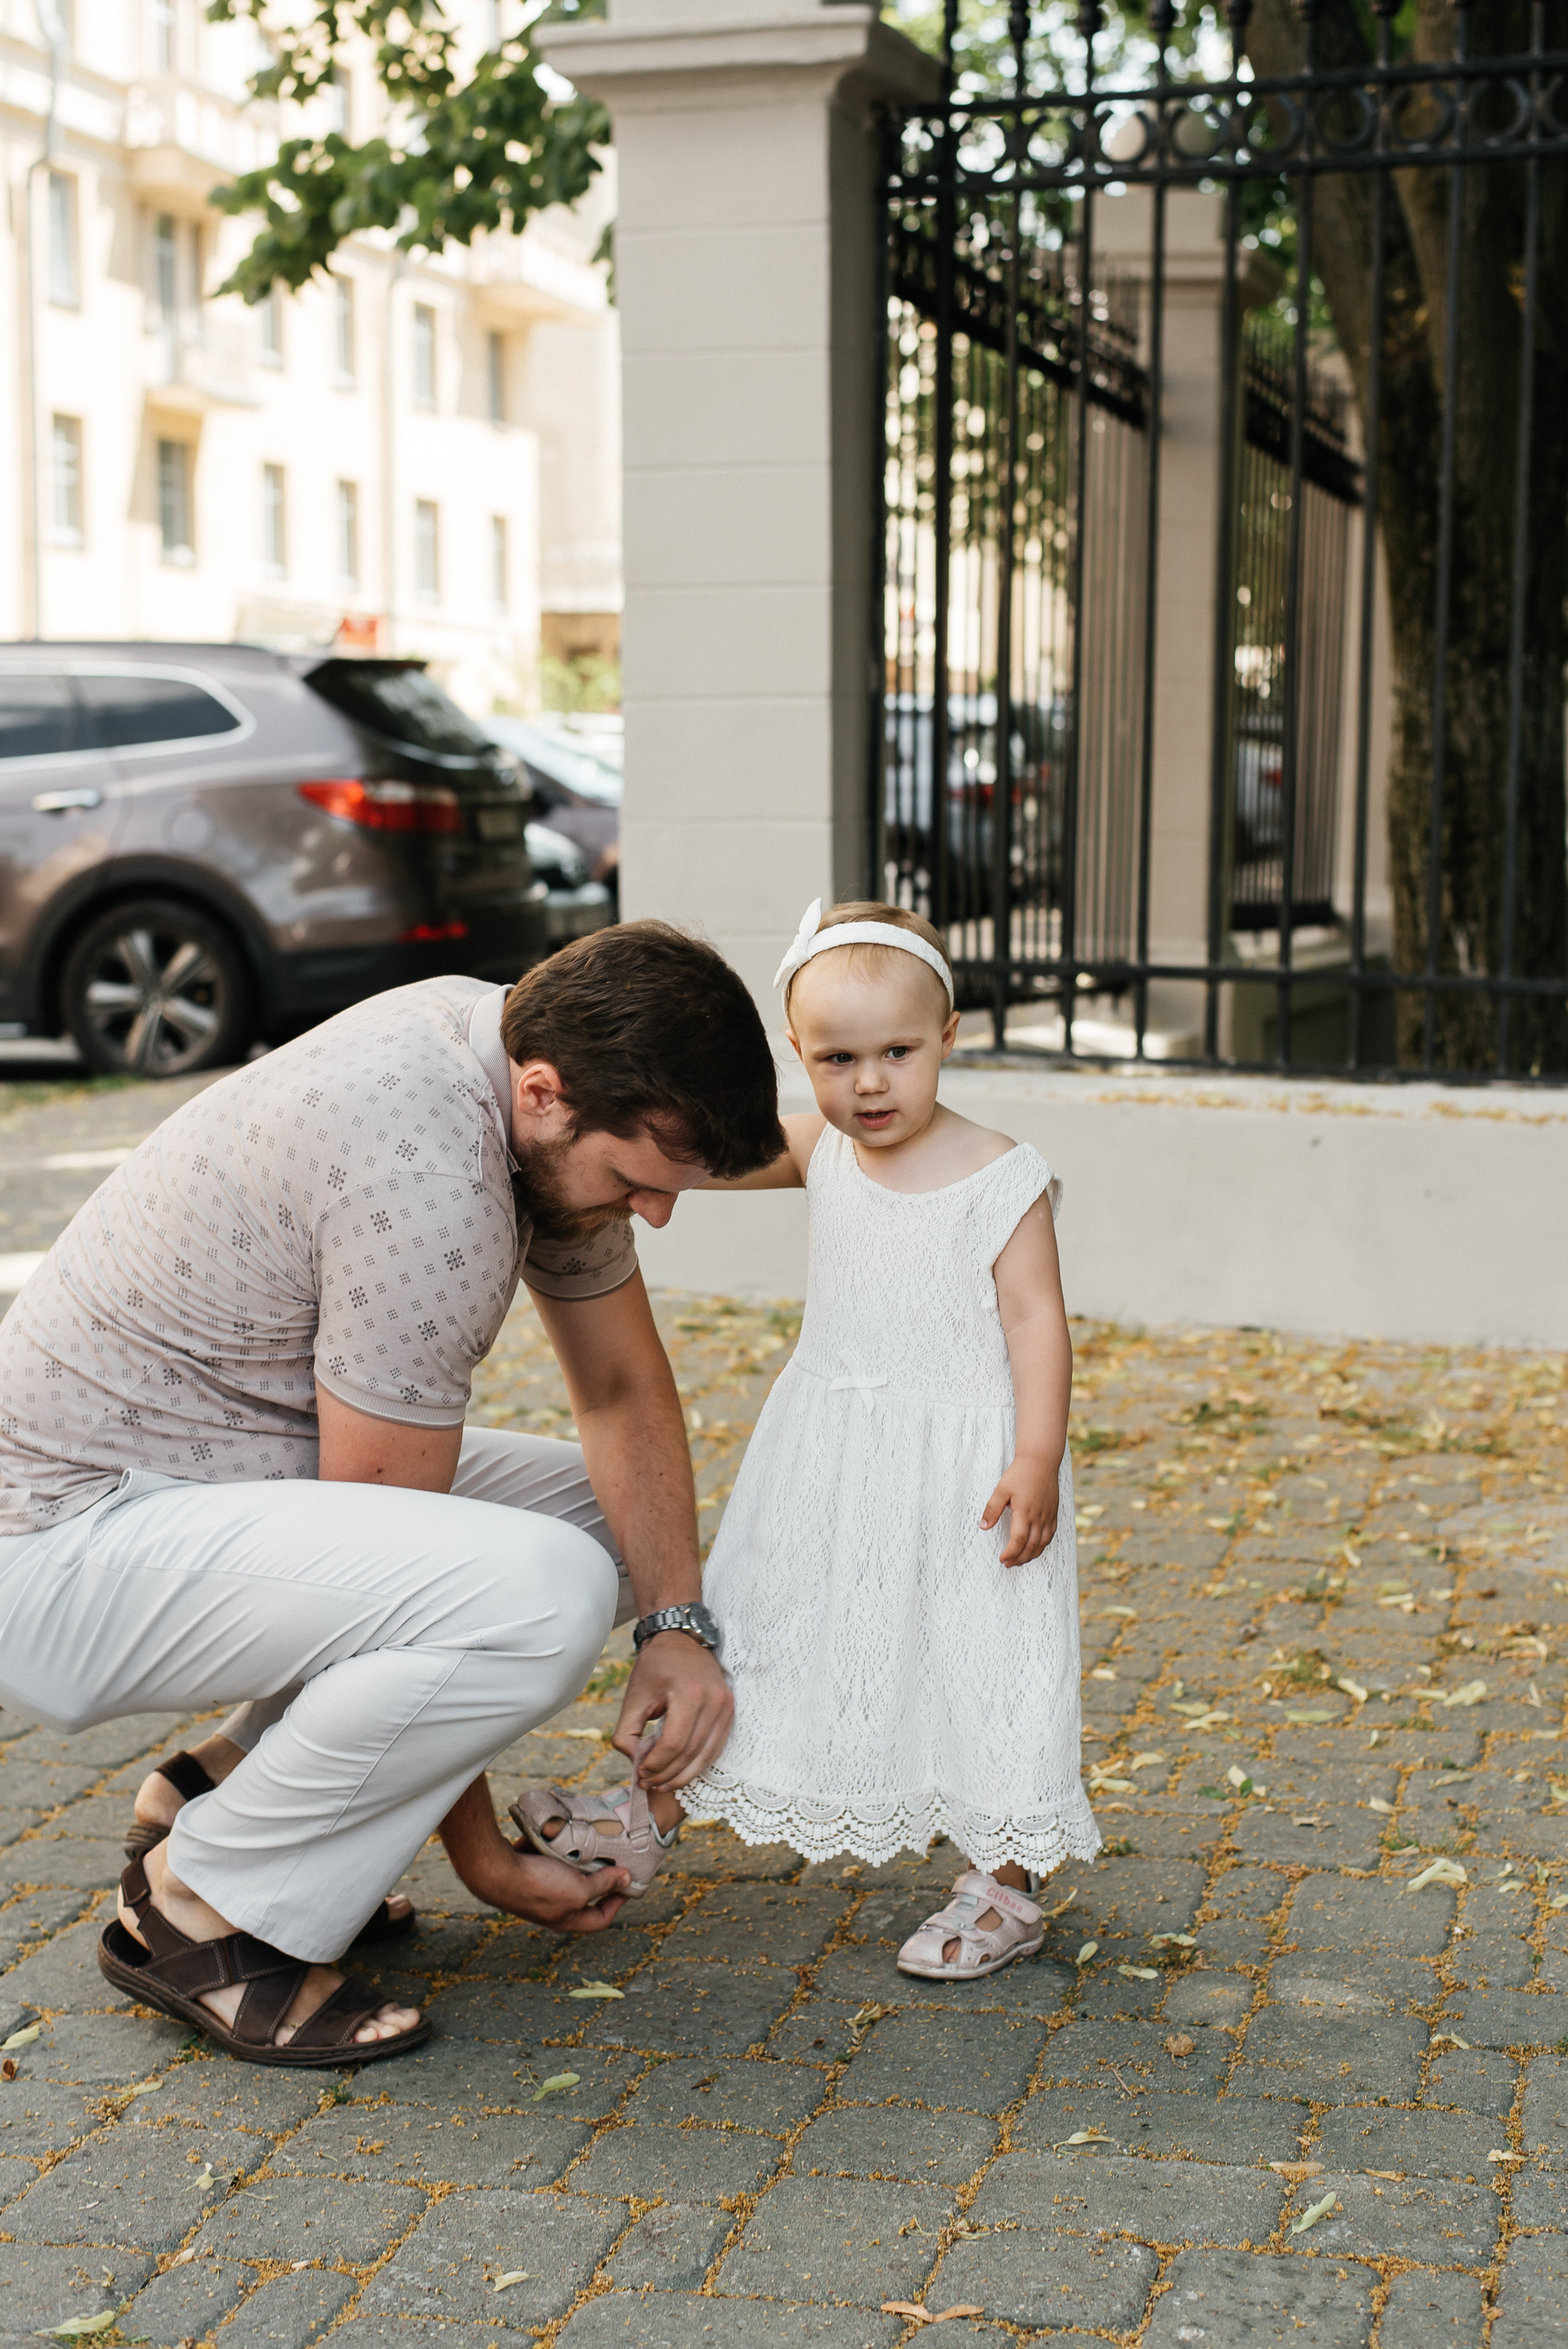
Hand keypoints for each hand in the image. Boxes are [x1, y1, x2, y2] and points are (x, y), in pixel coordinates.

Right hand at [439, 1775, 631, 1932]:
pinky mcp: (529, 1869)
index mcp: (566, 1919)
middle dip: (599, 1876)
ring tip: (592, 1840)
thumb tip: (626, 1879)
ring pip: (567, 1874)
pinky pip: (549, 1858)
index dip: (617, 1903)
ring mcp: (539, 1888)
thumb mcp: (578, 1889)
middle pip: (584, 1895)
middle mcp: (553, 1907)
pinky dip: (558, 1847)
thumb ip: (602, 1885)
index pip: (600, 1919)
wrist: (495, 1871)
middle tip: (613, 1857)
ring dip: (579, 1858)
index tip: (628, 1882)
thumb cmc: (538, 1886)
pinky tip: (566, 1832)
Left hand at [613, 1632, 732, 1789]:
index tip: (640, 1773)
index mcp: (689, 1693)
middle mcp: (714, 1700)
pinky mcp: (730, 1710)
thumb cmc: (654, 1668)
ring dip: (684, 1775)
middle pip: (691, 1752)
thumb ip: (626, 1733)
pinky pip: (716, 1747)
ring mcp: (726, 1705)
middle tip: (648, 1783)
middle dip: (667, 1774)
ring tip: (662, 1783)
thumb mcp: (633, 1697)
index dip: (656, 1764)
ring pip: (706, 1754)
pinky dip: (698, 1764)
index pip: (674, 1743)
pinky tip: (680, 1772)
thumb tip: (635, 1764)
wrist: (681, 1640)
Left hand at [981, 1452, 1060, 1565]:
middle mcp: (1039, 1517)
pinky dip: (1043, 1545)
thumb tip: (983, 1526)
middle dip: (1019, 1558)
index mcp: (1024, 1512)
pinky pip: (1050, 1535)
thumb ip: (992, 1509)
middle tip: (1008, 1564)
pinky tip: (1035, 1548)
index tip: (1002, 1559)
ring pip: (1042, 1543)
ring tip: (1020, 1560)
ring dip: (1031, 1555)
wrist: (1041, 1461)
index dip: (1010, 1552)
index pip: (1018, 1540)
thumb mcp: (1001, 1489)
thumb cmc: (1020, 1473)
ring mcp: (1048, 1516)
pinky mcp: (1053, 1513)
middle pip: (1031, 1546)